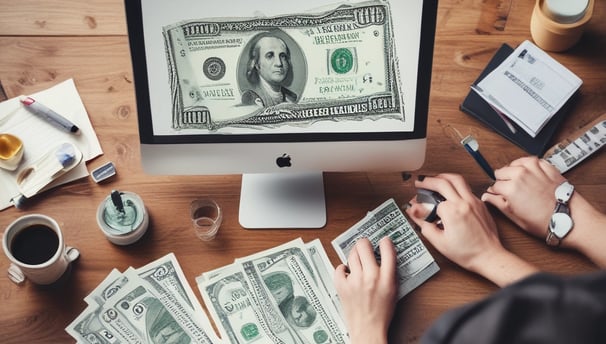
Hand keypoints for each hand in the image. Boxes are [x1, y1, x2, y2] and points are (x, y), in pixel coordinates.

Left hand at [334, 237, 396, 343]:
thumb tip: (384, 255)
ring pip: (352, 254)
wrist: (368, 330)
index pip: (387, 250)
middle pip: (364, 246)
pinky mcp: (342, 286)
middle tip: (365, 246)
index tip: (383, 241)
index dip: (385, 242)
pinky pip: (339, 268)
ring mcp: (355, 281)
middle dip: (365, 243)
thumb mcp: (393, 291)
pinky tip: (347, 271)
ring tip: (356, 259)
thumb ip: (390, 272)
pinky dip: (342, 268)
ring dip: (354, 254)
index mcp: (387, 278)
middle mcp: (371, 277)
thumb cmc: (382, 313)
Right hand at [406, 174, 537, 285]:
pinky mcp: (481, 204)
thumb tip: (414, 212)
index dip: (422, 204)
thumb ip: (424, 224)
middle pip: (443, 181)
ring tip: (434, 179)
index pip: (432, 201)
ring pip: (457, 179)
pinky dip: (456, 185)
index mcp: (453, 212)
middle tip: (421, 183)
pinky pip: (467, 187)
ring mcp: (474, 201)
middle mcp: (464, 203)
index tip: (417, 206)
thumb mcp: (439, 242)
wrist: (489, 257)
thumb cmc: (468, 253)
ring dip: (443, 176)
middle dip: (428, 180)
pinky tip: (451, 190)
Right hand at [481, 156, 564, 238]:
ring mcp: (534, 168)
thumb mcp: (515, 217)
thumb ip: (498, 203)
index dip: (496, 192)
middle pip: (500, 172)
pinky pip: (530, 160)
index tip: (500, 196)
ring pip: (514, 164)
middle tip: (512, 191)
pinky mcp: (545, 166)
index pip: (493, 185)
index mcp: (510, 188)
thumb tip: (487, 197)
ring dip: (514, 171)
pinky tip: (530, 175)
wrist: (568, 217)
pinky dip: (527, 165)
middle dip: (503, 180)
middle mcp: (520, 175)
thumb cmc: (544, 220)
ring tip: (521, 182)